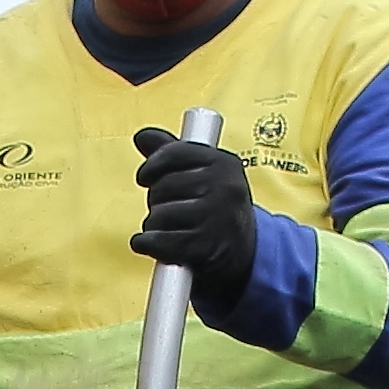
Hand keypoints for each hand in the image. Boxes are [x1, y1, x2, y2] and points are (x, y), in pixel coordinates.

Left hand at [130, 126, 261, 289]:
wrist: (246, 251)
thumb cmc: (218, 208)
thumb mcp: (205, 174)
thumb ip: (173, 154)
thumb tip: (143, 136)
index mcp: (224, 163)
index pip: (174, 154)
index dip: (152, 166)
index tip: (145, 177)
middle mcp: (224, 187)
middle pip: (163, 186)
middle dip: (156, 200)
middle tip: (169, 209)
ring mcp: (217, 218)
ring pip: (159, 215)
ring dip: (154, 225)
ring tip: (168, 228)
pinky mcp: (206, 247)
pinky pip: (159, 241)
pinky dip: (147, 244)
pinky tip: (149, 243)